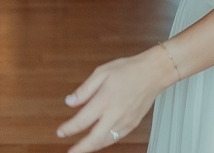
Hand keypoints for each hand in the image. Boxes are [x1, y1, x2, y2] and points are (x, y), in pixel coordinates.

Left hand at [56, 47, 177, 151]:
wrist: (153, 73)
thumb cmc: (128, 70)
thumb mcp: (101, 73)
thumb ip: (84, 90)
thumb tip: (70, 102)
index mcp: (105, 100)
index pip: (82, 121)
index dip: (69, 129)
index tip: (60, 132)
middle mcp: (115, 114)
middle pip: (94, 139)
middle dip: (80, 148)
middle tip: (70, 152)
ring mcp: (125, 122)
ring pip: (106, 141)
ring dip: (92, 147)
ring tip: (82, 148)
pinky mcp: (132, 125)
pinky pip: (116, 138)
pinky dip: (105, 142)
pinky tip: (99, 141)